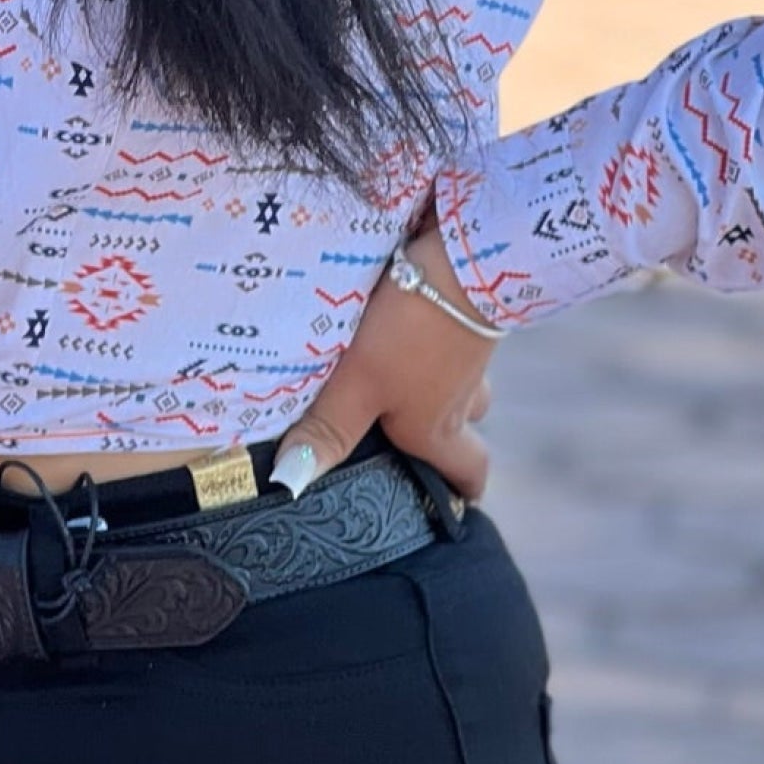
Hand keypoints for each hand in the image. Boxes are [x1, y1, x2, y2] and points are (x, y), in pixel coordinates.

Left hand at [271, 211, 496, 502]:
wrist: (462, 262)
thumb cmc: (409, 335)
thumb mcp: (360, 386)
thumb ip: (327, 432)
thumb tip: (291, 485)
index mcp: (439, 428)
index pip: (469, 473)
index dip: (462, 490)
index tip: (452, 501)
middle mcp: (463, 399)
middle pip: (465, 428)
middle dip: (446, 435)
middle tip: (414, 432)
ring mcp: (472, 356)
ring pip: (460, 382)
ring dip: (438, 384)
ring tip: (398, 374)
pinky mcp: (470, 316)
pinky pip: (454, 342)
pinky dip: (434, 342)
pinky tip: (404, 325)